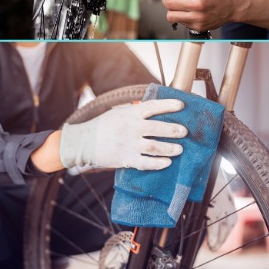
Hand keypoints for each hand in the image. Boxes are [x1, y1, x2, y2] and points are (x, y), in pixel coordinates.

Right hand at [60, 99, 187, 170]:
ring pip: (156, 147)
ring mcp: (129, 145)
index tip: (181, 105)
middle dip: (174, 130)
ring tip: (179, 148)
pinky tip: (167, 162)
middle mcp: (131, 128)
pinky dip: (159, 163)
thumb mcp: (117, 113)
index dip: (168, 105)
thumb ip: (134, 111)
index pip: (152, 107)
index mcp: (129, 114)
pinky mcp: (127, 159)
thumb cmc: (103, 126)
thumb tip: (154, 109)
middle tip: (184, 131)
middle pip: (158, 128)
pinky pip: (147, 163)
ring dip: (171, 148)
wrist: (84, 142)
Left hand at [162, 0, 237, 31]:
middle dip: (166, 0)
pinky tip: (187, 13)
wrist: (232, 6)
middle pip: (168, 3)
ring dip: (172, 11)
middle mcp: (197, 3)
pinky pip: (180, 22)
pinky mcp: (198, 26)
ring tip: (178, 7)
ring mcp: (197, 16)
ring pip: (170, 15)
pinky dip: (180, 17)